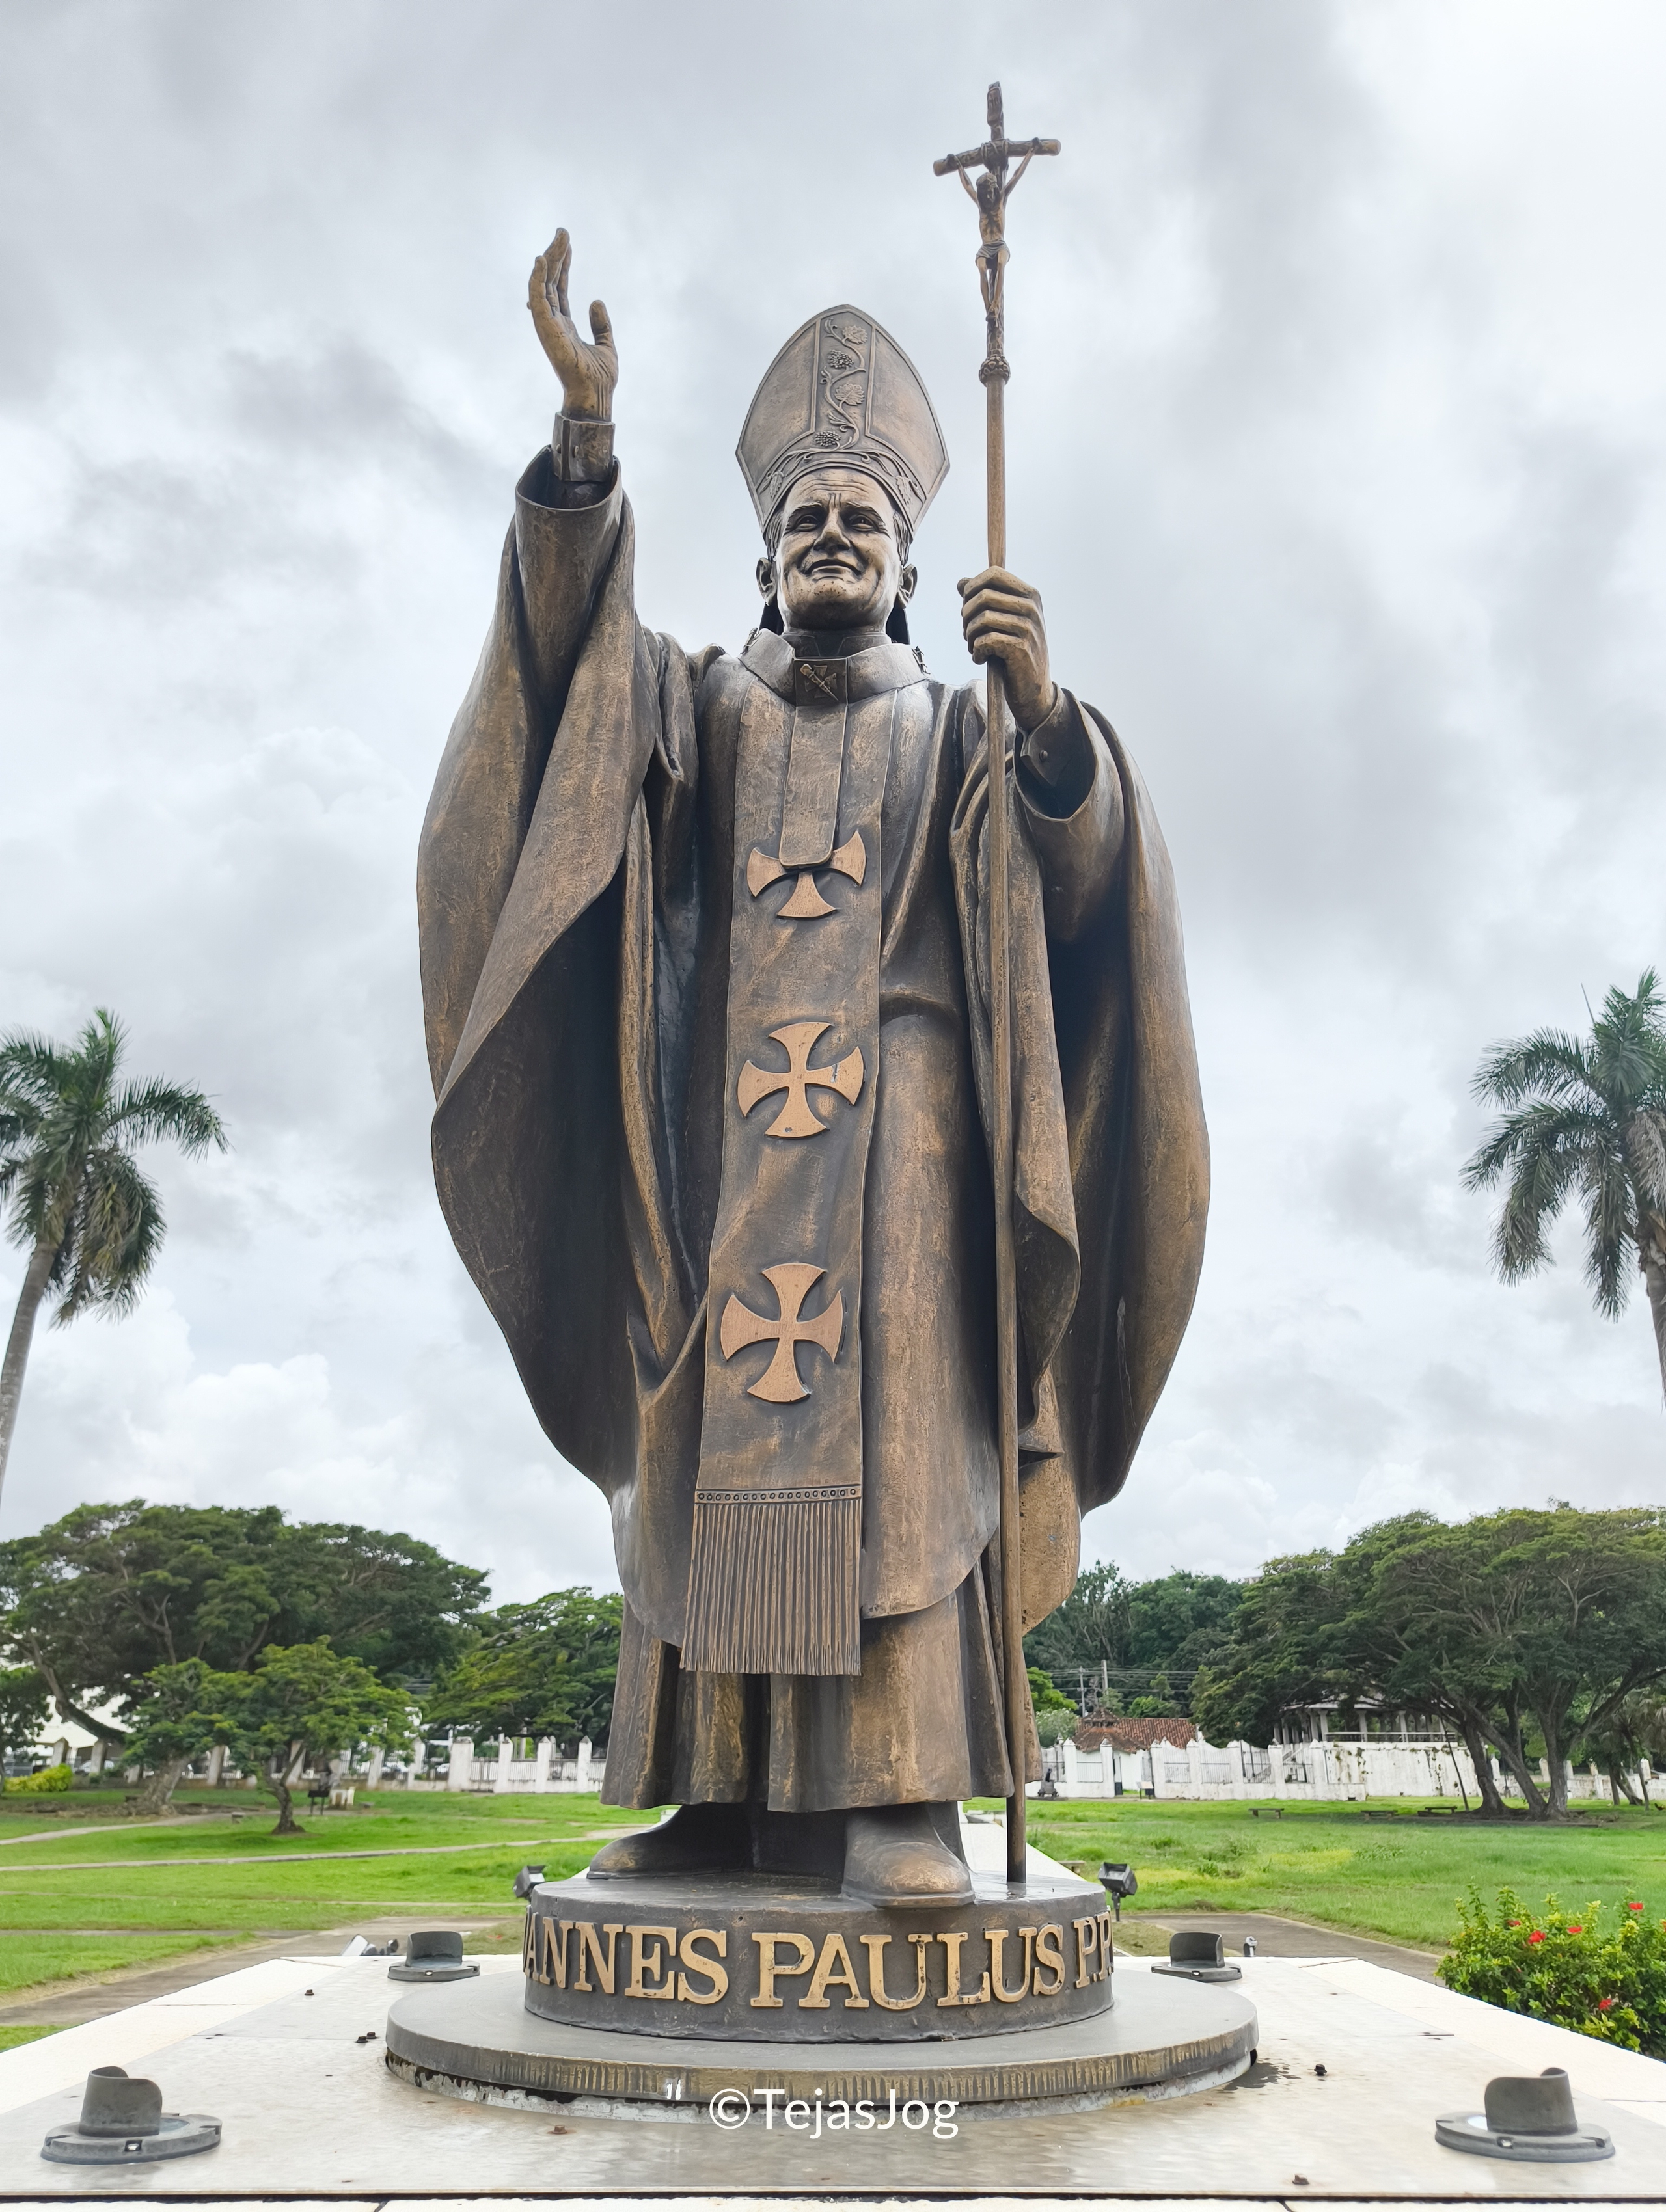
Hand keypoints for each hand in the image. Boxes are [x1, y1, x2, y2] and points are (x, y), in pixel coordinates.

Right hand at [528, 229, 616, 421]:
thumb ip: (601, 323)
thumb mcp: (607, 344)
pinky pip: (537, 299)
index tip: (567, 243)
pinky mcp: (546, 329)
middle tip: (562, 231)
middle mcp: (553, 322)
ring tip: (559, 238)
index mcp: (565, 325)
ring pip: (544, 285)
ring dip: (549, 260)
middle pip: (550, 281)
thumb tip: (596, 300)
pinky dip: (536, 280)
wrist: (596, 395)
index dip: (563, 265)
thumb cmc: (600, 378)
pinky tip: (540, 260)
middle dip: (556, 255)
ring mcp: (548, 325)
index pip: (560, 288)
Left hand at [957, 567, 1055, 731]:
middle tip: (968, 634)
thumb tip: (960, 582)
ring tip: (973, 647)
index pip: (993, 574)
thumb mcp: (1003, 621)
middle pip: (983, 596)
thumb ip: (984, 600)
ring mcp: (1029, 628)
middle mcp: (1032, 608)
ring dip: (969, 636)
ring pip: (981, 619)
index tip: (967, 606)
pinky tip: (980, 659)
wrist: (1034, 690)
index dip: (972, 587)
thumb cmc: (1016, 652)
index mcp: (1030, 595)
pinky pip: (985, 641)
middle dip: (966, 616)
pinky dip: (975, 652)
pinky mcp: (1021, 649)